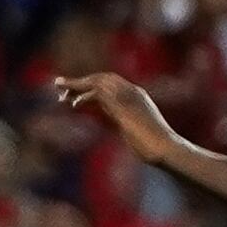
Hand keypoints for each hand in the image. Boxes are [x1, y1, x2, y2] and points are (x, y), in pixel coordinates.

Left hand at [51, 71, 182, 163]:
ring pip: (97, 82)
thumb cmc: (157, 146)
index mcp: (139, 95)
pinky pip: (97, 93)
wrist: (166, 149)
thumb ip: (128, 120)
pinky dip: (83, 97)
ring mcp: (128, 97)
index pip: (111, 82)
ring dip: (76, 85)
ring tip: (60, 90)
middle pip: (102, 78)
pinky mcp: (122, 105)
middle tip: (60, 87)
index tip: (76, 92)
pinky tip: (74, 105)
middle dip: (80, 81)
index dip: (91, 85)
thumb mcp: (139, 128)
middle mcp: (133, 91)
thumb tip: (122, 122)